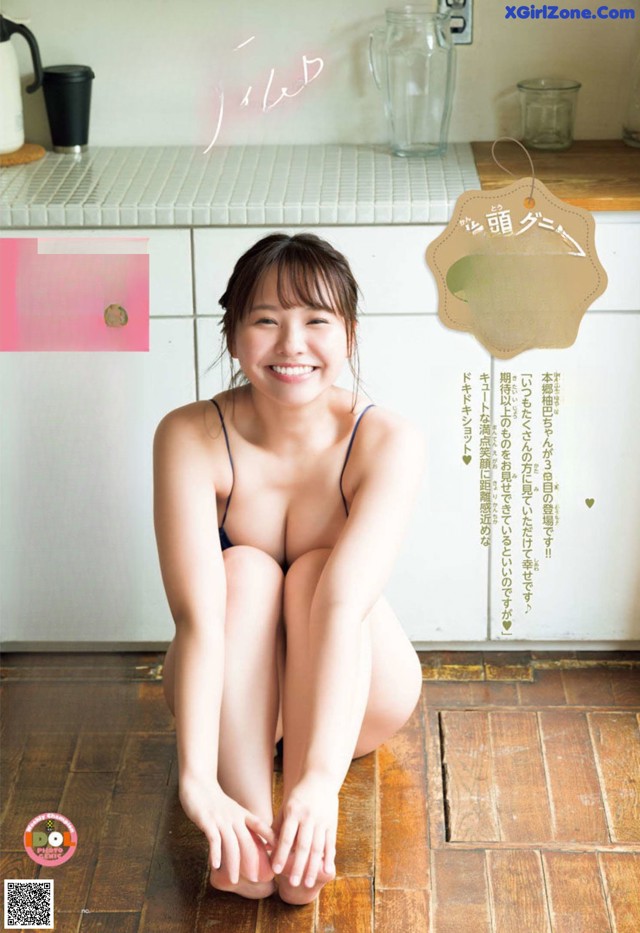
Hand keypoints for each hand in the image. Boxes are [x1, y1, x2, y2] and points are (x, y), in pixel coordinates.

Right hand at [179, 774, 275, 884]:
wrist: (198, 784)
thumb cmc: (214, 800)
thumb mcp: (232, 810)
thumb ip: (241, 822)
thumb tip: (250, 838)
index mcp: (242, 814)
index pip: (261, 826)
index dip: (272, 838)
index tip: (280, 852)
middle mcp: (234, 817)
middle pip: (247, 841)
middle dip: (252, 861)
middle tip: (255, 879)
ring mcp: (221, 819)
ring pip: (231, 844)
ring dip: (233, 863)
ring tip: (234, 880)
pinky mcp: (207, 821)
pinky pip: (213, 839)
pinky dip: (215, 853)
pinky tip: (215, 866)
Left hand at [271, 773, 338, 888]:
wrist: (321, 778)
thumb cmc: (299, 794)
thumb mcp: (286, 806)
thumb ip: (278, 826)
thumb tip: (267, 847)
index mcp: (294, 812)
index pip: (287, 837)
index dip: (282, 854)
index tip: (276, 870)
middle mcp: (308, 817)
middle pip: (303, 846)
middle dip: (298, 866)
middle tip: (293, 884)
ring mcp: (322, 821)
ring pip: (317, 848)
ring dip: (313, 867)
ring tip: (309, 883)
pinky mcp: (332, 823)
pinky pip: (330, 843)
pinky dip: (329, 857)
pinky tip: (327, 870)